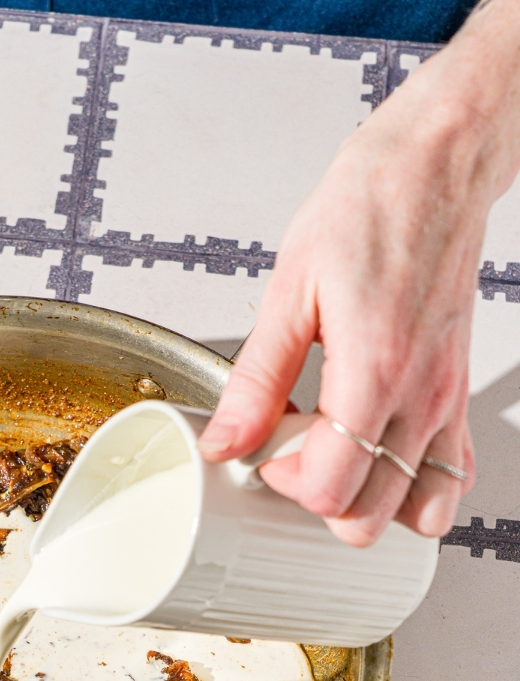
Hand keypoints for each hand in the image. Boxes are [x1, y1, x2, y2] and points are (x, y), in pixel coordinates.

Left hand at [198, 0, 519, 546]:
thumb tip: (225, 440)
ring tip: (331, 457)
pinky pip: (450, 475)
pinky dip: (414, 488)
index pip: (328, 487)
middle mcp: (420, 395)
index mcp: (374, 370)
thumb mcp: (290, 289)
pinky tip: (378, 458)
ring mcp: (445, 399)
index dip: (282, 483)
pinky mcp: (456, 391)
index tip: (264, 449)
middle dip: (317, 502)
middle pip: (368, 518)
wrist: (437, 162)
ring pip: (413, 510)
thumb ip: (256, 379)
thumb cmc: (370, 205)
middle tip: (291, 455)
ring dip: (365, 501)